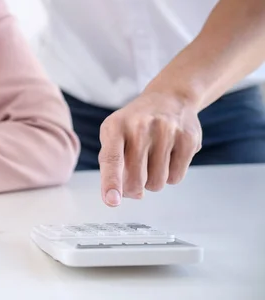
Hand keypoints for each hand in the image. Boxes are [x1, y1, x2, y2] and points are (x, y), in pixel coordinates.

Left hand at [98, 91, 201, 206]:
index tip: (112, 201)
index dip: (111, 182)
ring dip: (152, 182)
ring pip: (157, 183)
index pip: (112, 158)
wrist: (169, 98)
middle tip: (133, 182)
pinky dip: (170, 176)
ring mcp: (166, 131)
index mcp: (116, 126)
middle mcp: (141, 126)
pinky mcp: (188, 139)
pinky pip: (176, 178)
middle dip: (133, 189)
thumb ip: (111, 163)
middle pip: (136, 179)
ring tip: (151, 162)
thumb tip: (117, 195)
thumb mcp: (113, 134)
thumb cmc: (135, 123)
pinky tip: (167, 158)